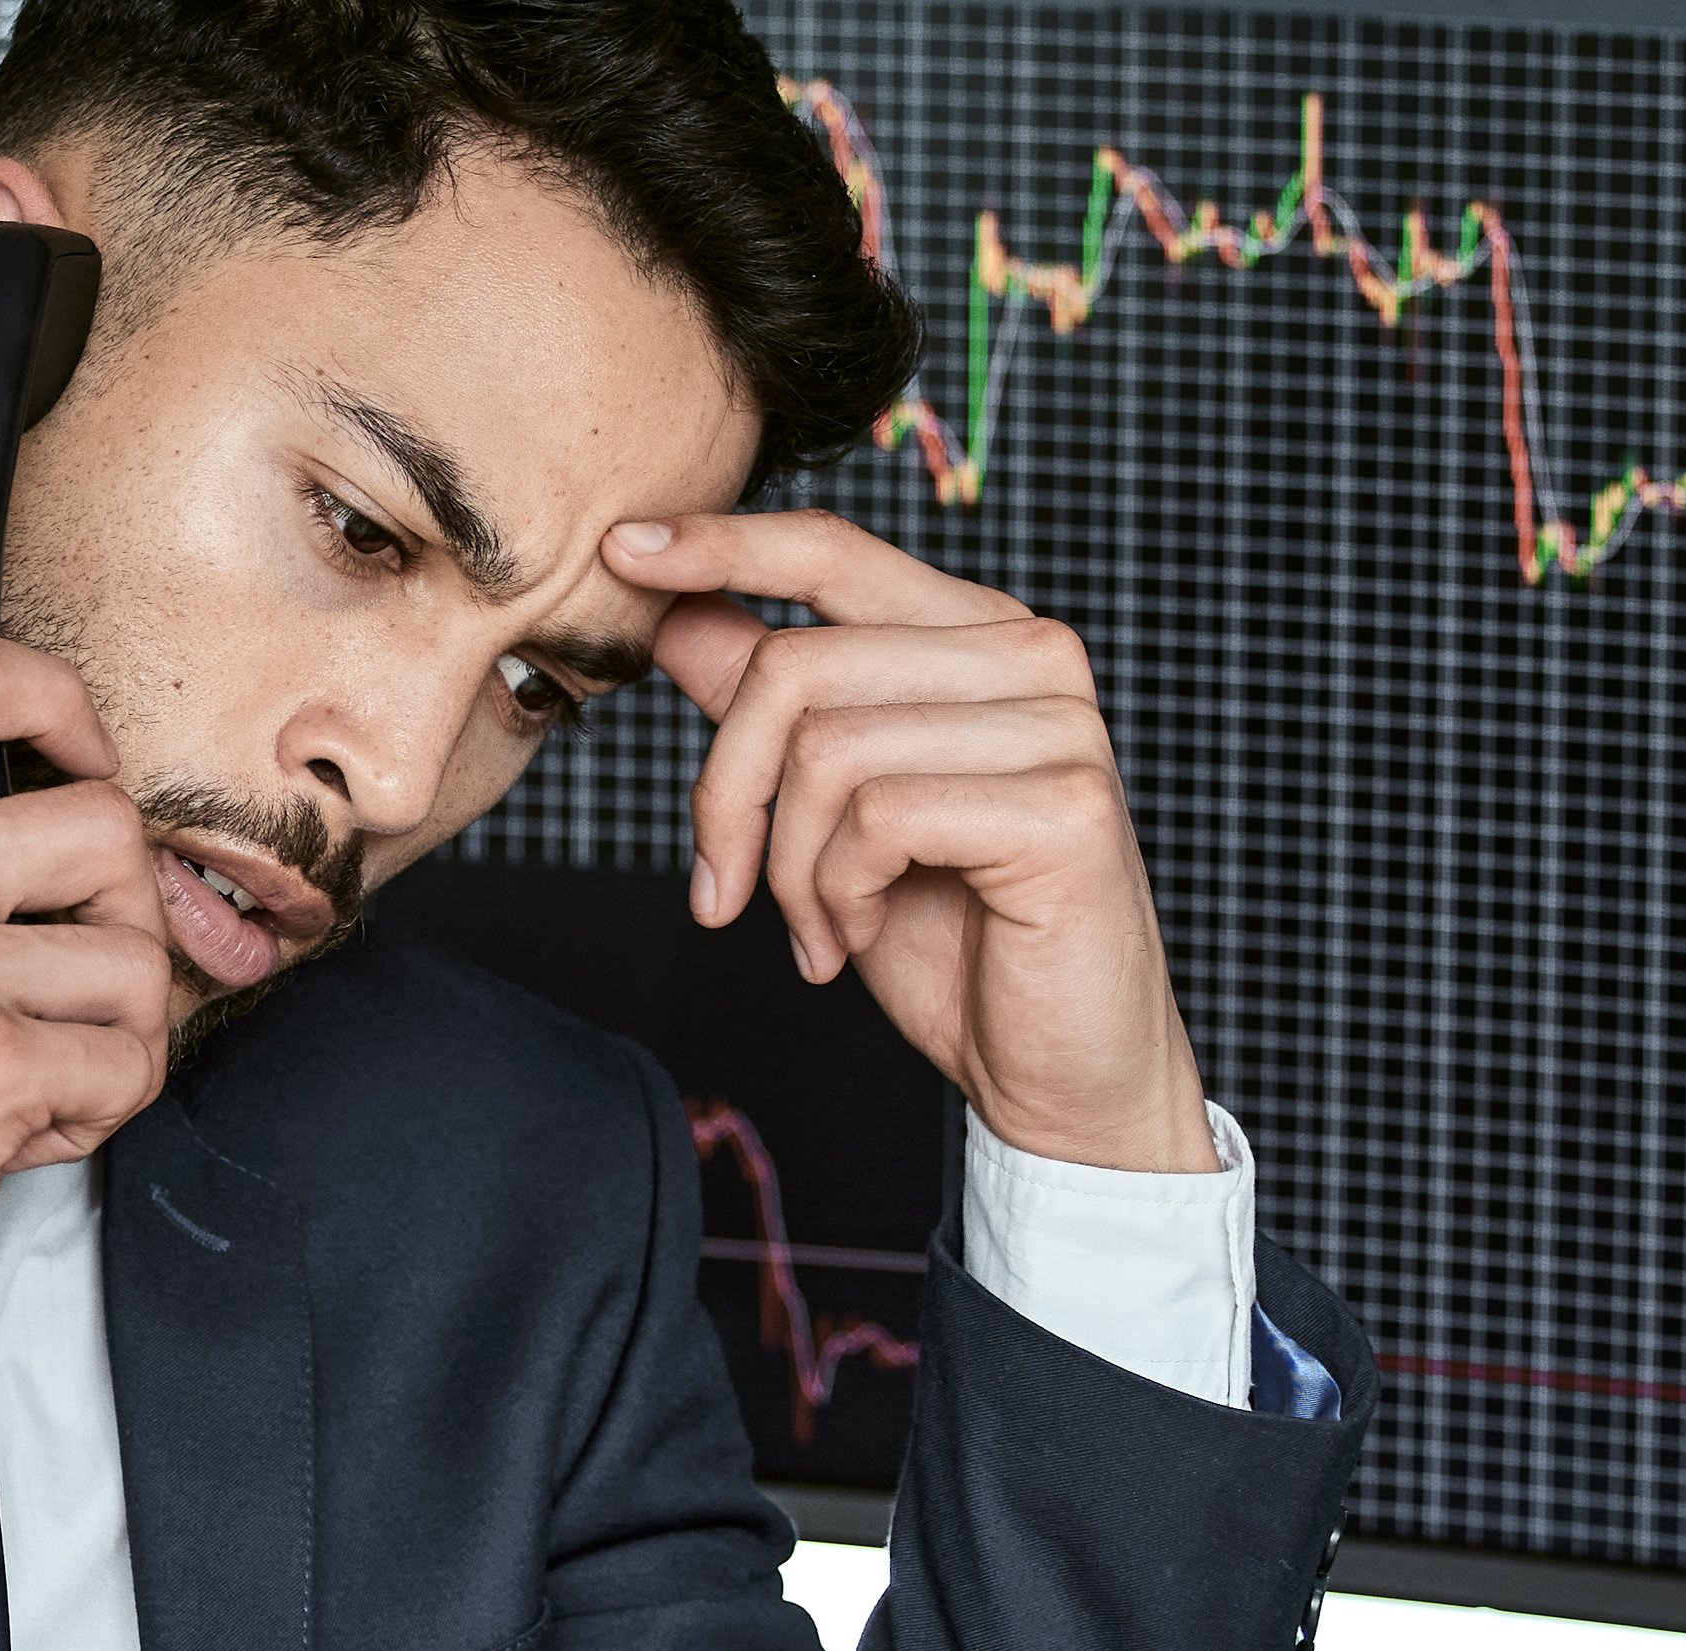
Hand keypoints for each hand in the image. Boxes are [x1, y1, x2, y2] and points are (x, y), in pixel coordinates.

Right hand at [0, 630, 171, 1484]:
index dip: (59, 706)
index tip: (79, 762)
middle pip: (103, 821)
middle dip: (124, 913)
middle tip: (79, 975)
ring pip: (133, 957)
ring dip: (114, 1033)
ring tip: (38, 1076)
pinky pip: (125, 1062)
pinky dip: (96, 1111)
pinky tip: (24, 1131)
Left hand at [604, 512, 1212, 1173]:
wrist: (1057, 1070)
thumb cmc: (951, 940)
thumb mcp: (830, 812)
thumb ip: (772, 706)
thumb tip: (678, 611)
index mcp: (976, 636)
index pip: (832, 552)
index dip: (722, 546)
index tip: (621, 551)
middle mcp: (1031, 656)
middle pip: (796, 668)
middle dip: (726, 797)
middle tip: (724, 893)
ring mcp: (1058, 726)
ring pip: (827, 750)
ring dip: (788, 869)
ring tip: (817, 930)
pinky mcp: (1065, 806)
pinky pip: (878, 818)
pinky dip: (836, 895)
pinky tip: (859, 937)